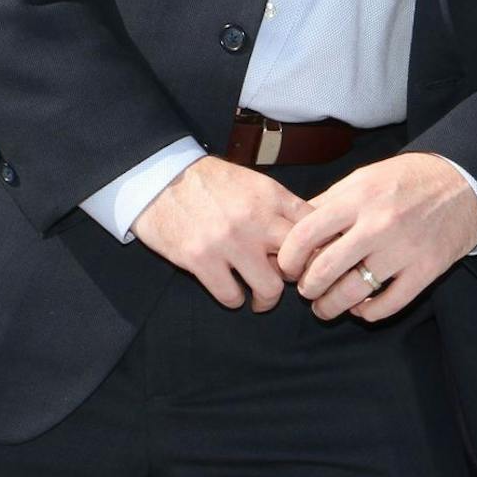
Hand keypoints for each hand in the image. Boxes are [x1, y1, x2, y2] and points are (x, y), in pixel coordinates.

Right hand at [131, 156, 309, 311]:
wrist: (158, 178)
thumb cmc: (207, 181)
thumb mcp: (251, 181)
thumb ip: (278, 206)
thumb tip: (305, 236)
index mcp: (270, 195)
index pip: (314, 228)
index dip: (317, 248)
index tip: (311, 259)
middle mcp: (254, 219)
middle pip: (298, 263)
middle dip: (294, 277)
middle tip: (284, 280)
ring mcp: (228, 242)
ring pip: (269, 289)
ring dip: (266, 298)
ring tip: (259, 297)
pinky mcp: (200, 260)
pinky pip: (231, 297)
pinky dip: (234, 299)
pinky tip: (231, 290)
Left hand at [276, 152, 476, 322]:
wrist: (462, 183)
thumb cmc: (407, 180)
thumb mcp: (363, 178)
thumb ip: (330, 202)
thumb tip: (295, 226)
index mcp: (358, 197)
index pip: (306, 234)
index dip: (288, 257)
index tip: (287, 266)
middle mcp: (378, 224)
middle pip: (325, 269)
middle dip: (307, 288)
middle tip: (305, 290)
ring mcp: (403, 250)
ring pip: (353, 292)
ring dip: (331, 306)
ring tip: (325, 307)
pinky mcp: (426, 270)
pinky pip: (388, 304)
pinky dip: (368, 312)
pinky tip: (360, 309)